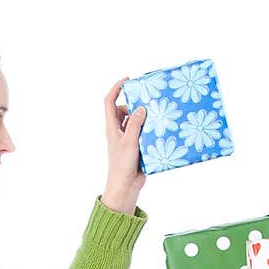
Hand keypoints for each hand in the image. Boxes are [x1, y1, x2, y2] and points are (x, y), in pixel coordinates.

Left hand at [101, 77, 145, 212]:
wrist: (126, 187)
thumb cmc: (123, 165)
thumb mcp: (129, 142)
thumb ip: (135, 124)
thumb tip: (140, 108)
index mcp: (112, 127)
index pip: (109, 102)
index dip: (116, 88)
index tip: (128, 81)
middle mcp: (119, 131)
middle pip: (124, 110)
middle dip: (135, 104)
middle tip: (148, 99)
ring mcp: (127, 139)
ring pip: (135, 121)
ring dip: (144, 117)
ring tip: (156, 113)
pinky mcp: (137, 147)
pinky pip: (143, 133)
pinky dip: (150, 129)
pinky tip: (159, 128)